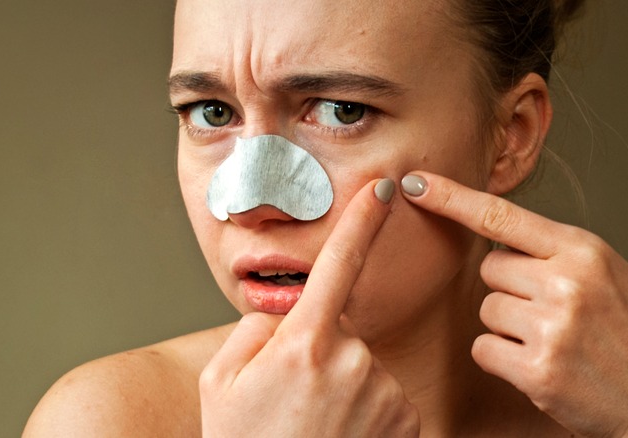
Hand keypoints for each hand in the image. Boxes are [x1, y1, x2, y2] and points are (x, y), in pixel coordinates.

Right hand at [199, 179, 419, 436]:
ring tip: (313, 421)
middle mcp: (354, 361)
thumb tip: (292, 311)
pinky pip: (382, 392)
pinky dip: (365, 406)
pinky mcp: (407, 418)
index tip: (384, 189)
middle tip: (291, 395)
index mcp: (304, 343)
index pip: (339, 265)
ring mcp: (384, 391)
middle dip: (320, 348)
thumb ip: (258, 328)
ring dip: (342, 381)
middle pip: (341, 327)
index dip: (362, 221)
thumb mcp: (221, 380)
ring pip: (363, 362)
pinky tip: (339, 433)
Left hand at [401, 172, 627, 436]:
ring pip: (486, 310)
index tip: (416, 182)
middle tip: (551, 313)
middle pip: (489, 269)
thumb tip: (492, 234)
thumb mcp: (607, 273)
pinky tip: (541, 366)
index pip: (501, 216)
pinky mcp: (537, 370)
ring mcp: (553, 326)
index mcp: (583, 250)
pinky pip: (484, 348)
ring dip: (508, 328)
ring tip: (554, 341)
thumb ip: (554, 250)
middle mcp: (567, 282)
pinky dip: (502, 359)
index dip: (453, 198)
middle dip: (510, 290)